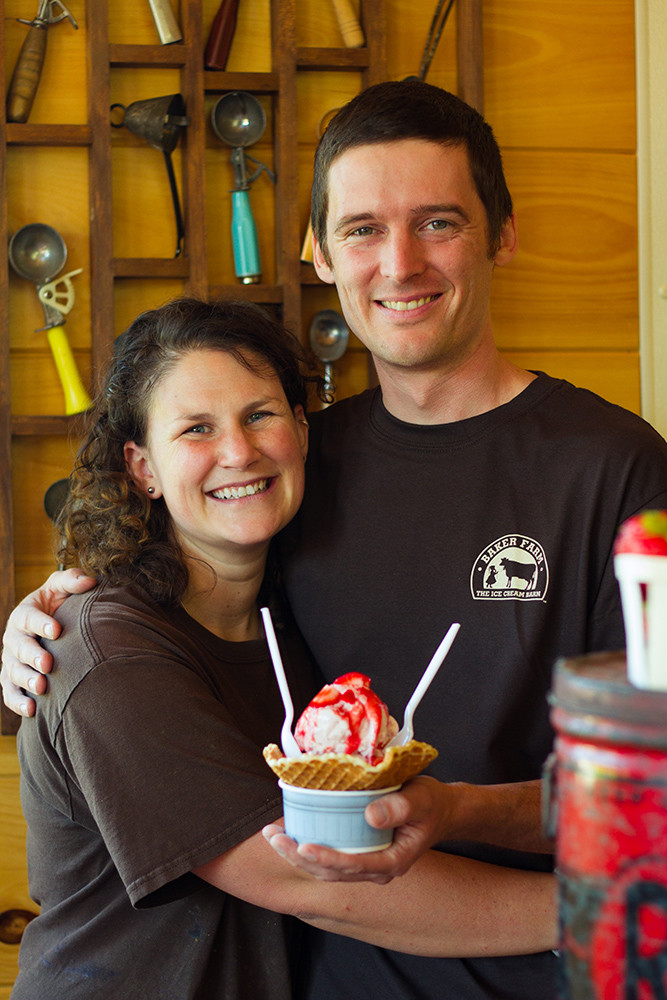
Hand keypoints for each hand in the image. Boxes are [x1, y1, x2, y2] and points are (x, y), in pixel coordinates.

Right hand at [1, 568, 96, 715]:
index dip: (40, 623)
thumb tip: (90, 580)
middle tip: (48, 663)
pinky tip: (32, 710)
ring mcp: (11, 661)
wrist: (53, 630)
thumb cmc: (59, 605)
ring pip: (13, 672)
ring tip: (41, 687)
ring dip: (26, 680)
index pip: (28, 618)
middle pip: (19, 648)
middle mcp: (14, 638)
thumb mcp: (62, 587)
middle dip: (32, 656)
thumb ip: (73, 580)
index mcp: (24, 614)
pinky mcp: (13, 681)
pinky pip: (10, 693)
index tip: (57, 630)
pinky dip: (18, 702)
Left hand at [262, 776, 445, 882]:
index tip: (303, 846)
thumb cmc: (430, 803)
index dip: (327, 858)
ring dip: (296, 855)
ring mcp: (366, 865)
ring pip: (325, 869)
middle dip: (299, 857)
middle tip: (274, 838)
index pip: (354, 866)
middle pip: (332, 872)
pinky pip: (328, 858)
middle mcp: (376, 869)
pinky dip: (306, 847)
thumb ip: (401, 806)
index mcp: (393, 862)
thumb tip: (371, 816)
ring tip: (272, 836)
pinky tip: (289, 831)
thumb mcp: (422, 799)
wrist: (437, 810)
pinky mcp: (358, 855)